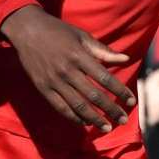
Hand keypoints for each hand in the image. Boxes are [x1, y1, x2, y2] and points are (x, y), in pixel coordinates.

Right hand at [0, 5, 135, 131]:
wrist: (27, 30)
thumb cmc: (58, 31)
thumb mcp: (82, 36)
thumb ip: (103, 50)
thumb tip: (126, 58)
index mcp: (79, 56)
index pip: (104, 78)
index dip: (120, 91)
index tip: (131, 101)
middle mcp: (67, 70)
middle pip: (93, 95)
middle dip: (110, 109)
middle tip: (123, 120)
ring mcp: (54, 81)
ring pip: (77, 105)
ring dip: (94, 119)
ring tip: (107, 127)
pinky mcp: (43, 88)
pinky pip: (60, 107)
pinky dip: (73, 117)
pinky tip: (85, 123)